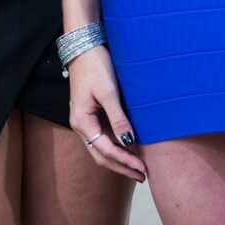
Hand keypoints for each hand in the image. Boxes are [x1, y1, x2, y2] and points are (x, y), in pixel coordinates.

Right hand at [65, 47, 145, 180]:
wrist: (84, 47)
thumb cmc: (96, 67)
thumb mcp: (109, 93)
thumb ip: (118, 118)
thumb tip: (128, 141)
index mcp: (82, 122)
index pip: (106, 150)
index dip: (125, 161)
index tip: (142, 169)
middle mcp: (81, 126)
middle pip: (101, 156)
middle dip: (122, 167)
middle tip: (142, 176)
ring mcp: (85, 122)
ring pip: (102, 149)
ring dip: (119, 160)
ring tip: (138, 167)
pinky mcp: (91, 115)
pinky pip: (103, 138)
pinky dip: (116, 147)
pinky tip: (129, 149)